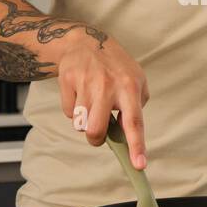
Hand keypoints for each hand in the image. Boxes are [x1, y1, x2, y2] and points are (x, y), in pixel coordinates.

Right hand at [57, 33, 149, 168]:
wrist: (84, 42)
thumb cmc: (115, 67)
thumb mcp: (136, 80)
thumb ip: (135, 108)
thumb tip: (126, 135)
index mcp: (130, 87)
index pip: (134, 122)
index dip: (137, 146)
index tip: (139, 165)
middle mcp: (108, 86)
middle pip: (96, 131)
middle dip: (95, 139)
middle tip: (97, 133)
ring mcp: (86, 83)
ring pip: (79, 124)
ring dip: (84, 121)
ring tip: (90, 104)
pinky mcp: (67, 80)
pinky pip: (68, 112)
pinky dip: (73, 110)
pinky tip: (79, 94)